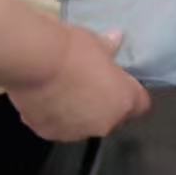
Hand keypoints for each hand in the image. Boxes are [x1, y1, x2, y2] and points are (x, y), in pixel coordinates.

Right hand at [8, 28, 149, 140]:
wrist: (35, 62)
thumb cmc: (72, 49)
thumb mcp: (96, 42)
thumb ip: (109, 47)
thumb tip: (116, 40)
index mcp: (123, 102)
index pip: (140, 105)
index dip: (131, 92)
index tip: (121, 80)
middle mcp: (103, 124)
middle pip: (112, 118)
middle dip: (105, 104)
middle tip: (91, 82)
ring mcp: (75, 133)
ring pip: (84, 125)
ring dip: (80, 112)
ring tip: (65, 89)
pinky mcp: (48, 134)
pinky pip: (58, 126)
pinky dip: (55, 115)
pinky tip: (46, 97)